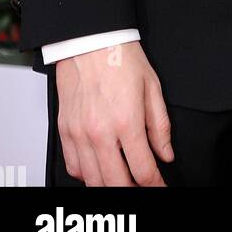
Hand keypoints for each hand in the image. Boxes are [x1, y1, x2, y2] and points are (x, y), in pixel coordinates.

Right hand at [55, 42, 172, 185]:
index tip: (161, 187)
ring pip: (93, 181)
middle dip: (134, 191)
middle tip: (143, 188)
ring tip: (123, 183)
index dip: (155, 185)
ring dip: (110, 187)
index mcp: (126, 121)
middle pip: (117, 183)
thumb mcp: (152, 87)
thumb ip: (160, 126)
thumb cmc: (121, 58)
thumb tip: (165, 154)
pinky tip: (100, 171)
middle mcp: (100, 132)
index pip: (143, 170)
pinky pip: (74, 167)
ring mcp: (79, 134)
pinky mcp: (65, 131)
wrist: (90, 40)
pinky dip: (87, 177)